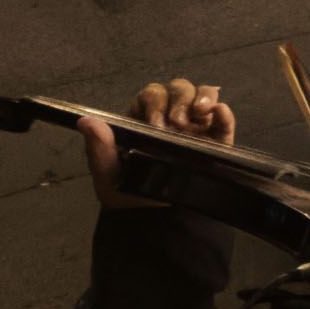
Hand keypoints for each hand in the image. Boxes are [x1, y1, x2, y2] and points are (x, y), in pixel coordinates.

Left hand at [78, 77, 234, 209]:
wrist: (155, 220)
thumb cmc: (129, 192)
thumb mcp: (108, 173)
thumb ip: (98, 147)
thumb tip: (86, 121)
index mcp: (144, 118)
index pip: (152, 94)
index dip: (154, 102)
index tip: (154, 123)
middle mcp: (171, 117)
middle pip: (179, 88)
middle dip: (178, 99)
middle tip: (175, 124)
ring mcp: (196, 128)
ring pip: (203, 95)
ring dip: (202, 98)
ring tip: (197, 116)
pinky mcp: (217, 142)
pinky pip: (224, 120)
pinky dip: (223, 113)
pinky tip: (219, 112)